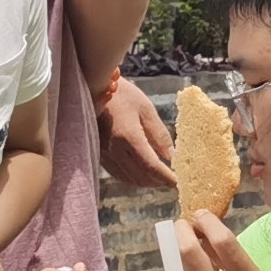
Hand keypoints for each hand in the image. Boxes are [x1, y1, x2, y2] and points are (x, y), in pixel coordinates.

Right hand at [98, 73, 174, 187]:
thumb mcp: (146, 109)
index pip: (150, 166)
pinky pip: (118, 174)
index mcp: (128, 137)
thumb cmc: (122, 94)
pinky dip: (132, 178)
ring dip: (146, 182)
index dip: (165, 177)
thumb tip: (171, 155)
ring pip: (128, 178)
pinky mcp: (100, 154)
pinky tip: (142, 175)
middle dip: (158, 182)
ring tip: (160, 180)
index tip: (177, 182)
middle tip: (172, 181)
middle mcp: (115, 149)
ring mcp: (105, 153)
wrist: (92, 88)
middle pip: (140, 176)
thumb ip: (159, 134)